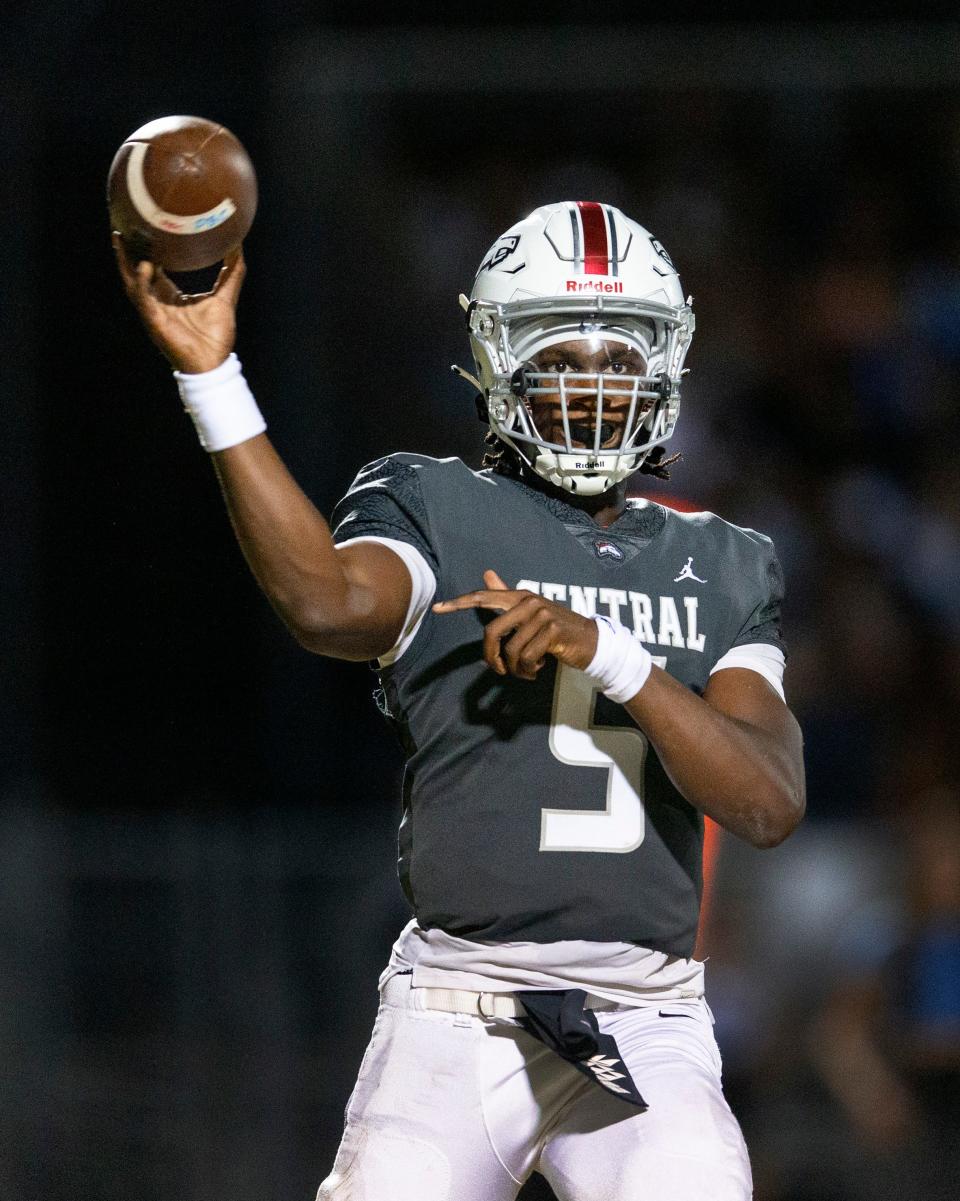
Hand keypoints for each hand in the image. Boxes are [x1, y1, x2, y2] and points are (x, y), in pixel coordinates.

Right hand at [112, 232, 245, 373]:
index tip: (143, 226)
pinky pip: (144, 299)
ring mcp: (153, 311)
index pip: (151, 267)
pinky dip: (142, 283)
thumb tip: (238, 247)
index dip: (145, 248)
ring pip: (132, 282)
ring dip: (125, 262)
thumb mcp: (225, 298)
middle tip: (120, 226)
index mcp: (168, 295)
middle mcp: (157, 301)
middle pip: (134, 271)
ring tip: (120, 239)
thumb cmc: (215, 336)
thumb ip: (232, 273)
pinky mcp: (154, 321)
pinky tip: (144, 266)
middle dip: (125, 250)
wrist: (214, 363)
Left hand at [433, 569, 598, 679]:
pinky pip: (526, 657)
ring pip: (510, 650)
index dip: (459, 603)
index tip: (437, 608)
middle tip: (499, 672)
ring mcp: (541, 615)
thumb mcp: (530, 612)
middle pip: (492, 632)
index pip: (483, 597)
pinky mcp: (552, 631)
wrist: (590, 641)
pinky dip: (528, 670)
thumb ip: (506, 595)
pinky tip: (537, 669)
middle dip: (491, 657)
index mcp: (519, 596)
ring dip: (515, 669)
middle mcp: (528, 601)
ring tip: (526, 671)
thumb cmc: (555, 629)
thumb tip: (487, 573)